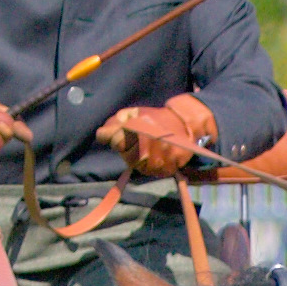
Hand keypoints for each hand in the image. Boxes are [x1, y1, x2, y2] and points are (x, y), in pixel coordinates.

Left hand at [98, 95, 219, 177]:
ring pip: (139, 166)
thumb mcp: (133, 113)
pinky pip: (152, 172)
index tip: (118, 135)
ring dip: (139, 159)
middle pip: (127, 156)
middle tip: (137, 141)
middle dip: (128, 150)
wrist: (185, 124)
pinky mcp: (168, 167)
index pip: (115, 141)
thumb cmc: (154, 118)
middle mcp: (149, 144)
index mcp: (138, 126)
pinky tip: (155, 156)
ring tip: (147, 149)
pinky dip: (151, 166)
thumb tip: (102, 136)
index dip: (114, 138)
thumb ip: (115, 122)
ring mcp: (159, 157)